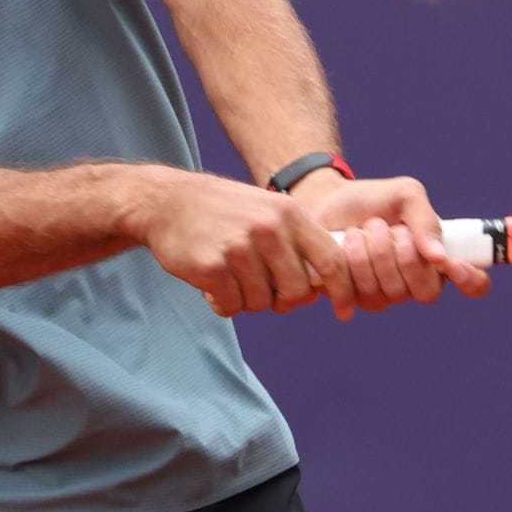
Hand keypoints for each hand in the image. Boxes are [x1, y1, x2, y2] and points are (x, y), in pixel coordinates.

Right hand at [127, 168, 355, 319]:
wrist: (168, 202)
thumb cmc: (224, 212)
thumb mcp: (268, 211)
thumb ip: (298, 244)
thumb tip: (321, 289)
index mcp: (288, 213)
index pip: (331, 260)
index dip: (343, 290)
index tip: (344, 310)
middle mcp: (268, 228)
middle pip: (296, 291)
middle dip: (281, 299)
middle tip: (261, 288)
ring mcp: (239, 247)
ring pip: (261, 303)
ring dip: (246, 299)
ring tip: (230, 275)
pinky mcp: (212, 266)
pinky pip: (231, 306)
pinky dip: (222, 302)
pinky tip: (212, 282)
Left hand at [290, 173, 491, 313]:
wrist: (326, 201)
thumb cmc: (372, 198)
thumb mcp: (405, 194)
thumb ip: (426, 219)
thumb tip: (439, 256)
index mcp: (439, 259)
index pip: (474, 285)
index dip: (471, 281)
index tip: (452, 263)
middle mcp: (417, 282)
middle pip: (428, 292)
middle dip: (407, 259)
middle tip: (391, 229)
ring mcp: (387, 294)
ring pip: (393, 294)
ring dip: (376, 255)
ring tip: (363, 228)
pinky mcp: (356, 298)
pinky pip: (362, 295)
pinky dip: (353, 263)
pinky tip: (347, 243)